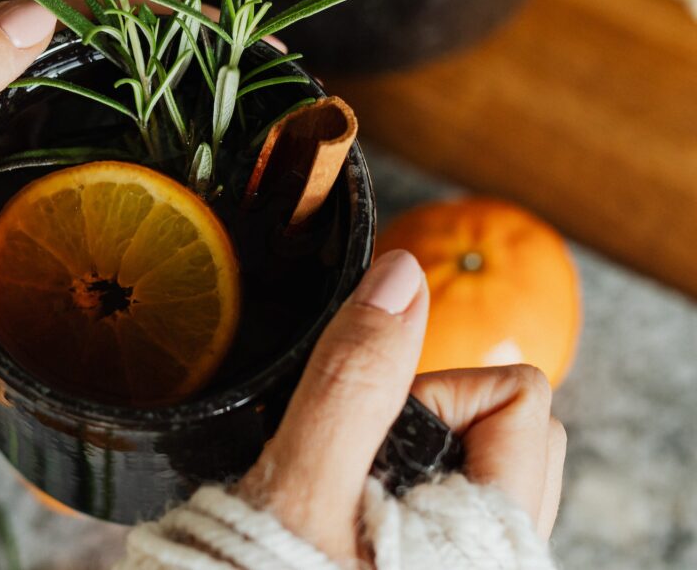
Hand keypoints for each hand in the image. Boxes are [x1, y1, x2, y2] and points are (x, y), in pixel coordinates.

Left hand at [0, 0, 283, 217]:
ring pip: (131, 139)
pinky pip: (120, 202)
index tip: (233, 28)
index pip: (88, 25)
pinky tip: (213, 215)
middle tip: (269, 93)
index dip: (166, 16)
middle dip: (200, 75)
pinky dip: (170, 198)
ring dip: (195, 134)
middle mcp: (17, 121)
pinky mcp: (48, 234)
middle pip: (123, 79)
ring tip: (260, 148)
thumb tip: (37, 16)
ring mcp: (38, 179)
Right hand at [236, 250, 565, 563]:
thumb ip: (349, 386)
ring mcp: (467, 566)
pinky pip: (448, 502)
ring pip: (480, 466)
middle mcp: (498, 558)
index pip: (518, 399)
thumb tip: (399, 278)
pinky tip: (349, 515)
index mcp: (491, 543)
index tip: (366, 429)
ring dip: (416, 456)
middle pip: (513, 428)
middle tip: (357, 462)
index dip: (435, 390)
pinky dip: (404, 487)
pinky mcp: (431, 568)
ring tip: (346, 494)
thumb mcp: (299, 495)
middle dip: (433, 418)